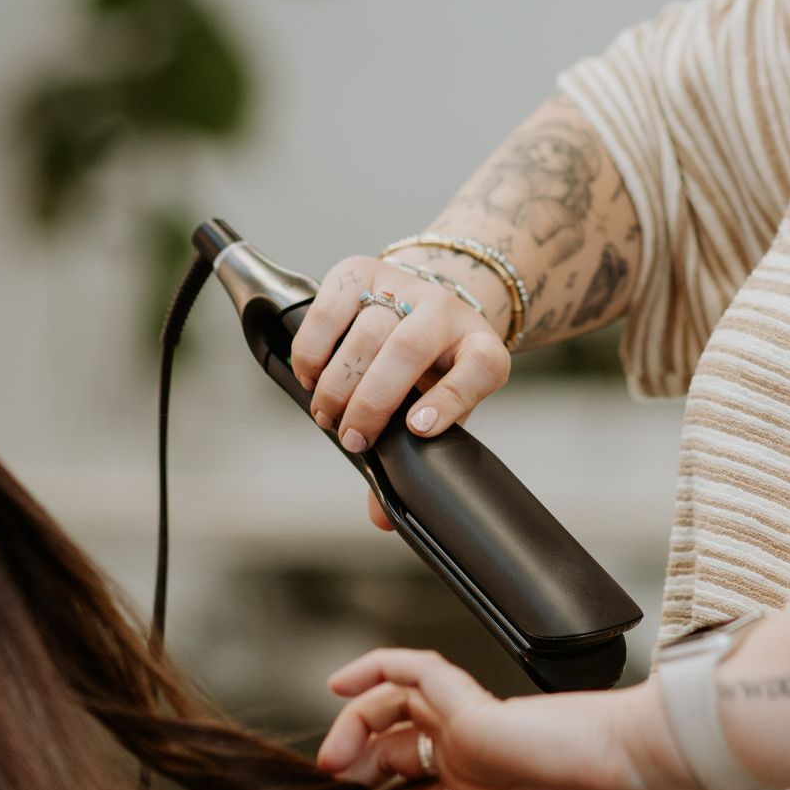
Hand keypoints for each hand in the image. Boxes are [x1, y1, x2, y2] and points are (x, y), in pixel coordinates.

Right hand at [289, 255, 512, 531]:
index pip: (479, 369)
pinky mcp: (362, 270)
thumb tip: (379, 519)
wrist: (428, 305)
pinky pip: (332, 302)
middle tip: (351, 439)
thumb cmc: (432, 372)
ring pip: (369, 329)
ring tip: (326, 414)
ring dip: (340, 379)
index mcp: (481, 350)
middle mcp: (447, 313)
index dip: (451, 398)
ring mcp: (406, 286)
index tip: (419, 428)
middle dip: (373, 401)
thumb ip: (410, 460)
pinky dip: (314, 344)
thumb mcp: (436, 414)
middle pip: (409, 350)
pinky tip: (309, 375)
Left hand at [295, 647, 705, 789]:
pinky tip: (339, 687)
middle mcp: (475, 758)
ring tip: (329, 773)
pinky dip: (376, 667)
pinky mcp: (478, 704)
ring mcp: (474, 728)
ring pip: (391, 713)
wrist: (656, 773)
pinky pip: (415, 670)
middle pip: (387, 768)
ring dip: (349, 736)